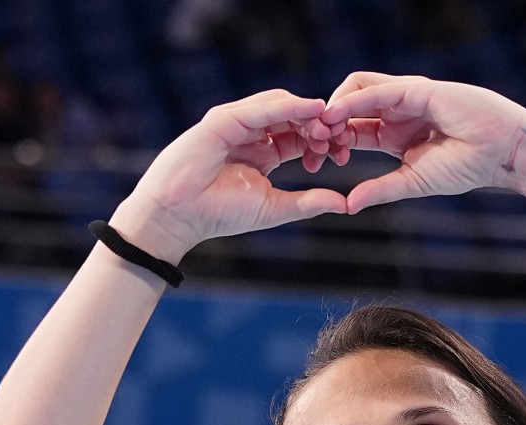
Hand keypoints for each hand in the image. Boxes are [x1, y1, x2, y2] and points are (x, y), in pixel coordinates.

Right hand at [107, 90, 351, 261]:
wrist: (180, 216)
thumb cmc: (220, 214)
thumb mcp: (274, 207)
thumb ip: (308, 202)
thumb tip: (345, 204)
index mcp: (265, 152)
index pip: (300, 136)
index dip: (323, 141)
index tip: (343, 153)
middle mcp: (252, 133)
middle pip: (294, 117)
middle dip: (319, 125)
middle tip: (340, 138)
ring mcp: (236, 123)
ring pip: (280, 106)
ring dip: (307, 114)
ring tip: (328, 127)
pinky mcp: (223, 119)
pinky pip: (261, 107)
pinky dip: (288, 106)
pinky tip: (311, 109)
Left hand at [319, 73, 525, 213]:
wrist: (501, 153)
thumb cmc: (466, 167)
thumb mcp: (413, 182)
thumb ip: (380, 190)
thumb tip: (347, 206)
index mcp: (392, 132)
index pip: (351, 129)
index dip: (332, 142)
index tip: (315, 162)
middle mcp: (395, 111)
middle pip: (347, 106)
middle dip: (326, 124)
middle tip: (313, 147)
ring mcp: (405, 97)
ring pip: (356, 90)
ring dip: (334, 107)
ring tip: (321, 131)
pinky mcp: (416, 89)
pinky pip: (377, 89)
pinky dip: (353, 100)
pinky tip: (336, 115)